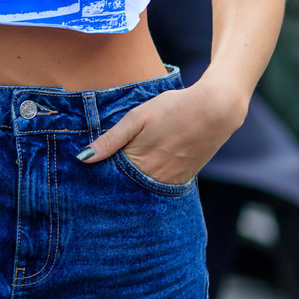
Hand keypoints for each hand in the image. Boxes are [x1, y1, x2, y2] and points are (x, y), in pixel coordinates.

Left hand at [78, 80, 246, 184]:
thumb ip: (110, 140)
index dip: (100, 174)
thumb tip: (83, 158)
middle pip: (127, 188)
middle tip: (104, 174)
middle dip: (115, 183)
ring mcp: (173, 181)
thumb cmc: (172, 108)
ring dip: (134, 183)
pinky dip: (152, 181)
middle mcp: (156, 178)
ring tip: (126, 170)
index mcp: (139, 163)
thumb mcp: (136, 118)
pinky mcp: (186, 178)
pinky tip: (147, 169)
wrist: (215, 109)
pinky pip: (162, 187)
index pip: (111, 179)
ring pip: (145, 189)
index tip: (89, 172)